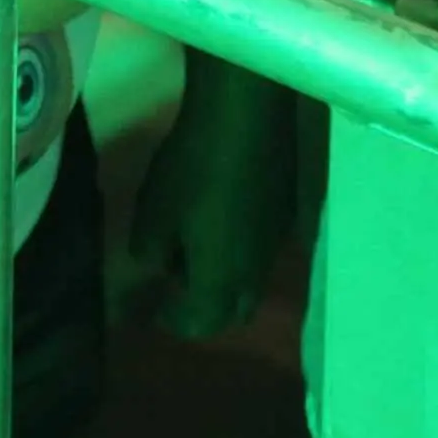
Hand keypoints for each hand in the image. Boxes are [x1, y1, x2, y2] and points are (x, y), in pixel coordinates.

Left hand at [119, 58, 300, 337]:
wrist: (246, 114)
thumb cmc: (193, 168)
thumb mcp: (153, 212)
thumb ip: (150, 252)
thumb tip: (157, 265)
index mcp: (222, 280)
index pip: (201, 323)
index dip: (175, 322)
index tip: (155, 311)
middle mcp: (256, 270)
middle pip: (235, 310)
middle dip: (207, 308)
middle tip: (179, 287)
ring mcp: (277, 240)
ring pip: (253, 279)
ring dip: (227, 277)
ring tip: (199, 248)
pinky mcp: (287, 209)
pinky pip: (263, 248)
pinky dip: (242, 249)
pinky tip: (225, 219)